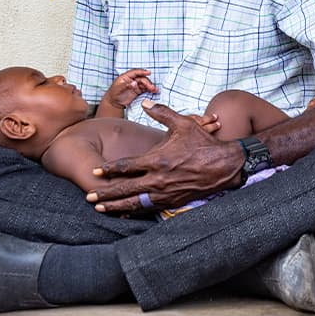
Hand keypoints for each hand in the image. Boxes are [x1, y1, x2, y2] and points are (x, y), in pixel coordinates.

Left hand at [86, 100, 243, 212]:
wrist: (225, 165)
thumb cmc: (203, 143)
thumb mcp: (183, 123)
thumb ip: (162, 112)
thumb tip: (147, 102)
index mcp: (157, 160)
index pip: (126, 166)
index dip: (109, 169)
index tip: (96, 170)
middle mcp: (158, 179)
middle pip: (125, 189)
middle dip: (105, 193)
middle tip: (89, 196)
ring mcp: (166, 193)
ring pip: (135, 203)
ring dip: (116, 206)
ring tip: (100, 208)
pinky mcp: (174, 201)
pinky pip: (150, 209)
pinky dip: (135, 212)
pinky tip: (125, 213)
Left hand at [98, 69, 157, 115]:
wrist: (114, 102)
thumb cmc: (114, 94)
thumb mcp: (118, 89)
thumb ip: (126, 85)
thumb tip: (134, 82)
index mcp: (126, 77)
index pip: (135, 72)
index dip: (142, 72)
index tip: (148, 72)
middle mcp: (131, 79)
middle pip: (141, 78)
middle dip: (147, 82)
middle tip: (151, 87)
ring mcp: (135, 85)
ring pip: (144, 83)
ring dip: (150, 86)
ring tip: (155, 90)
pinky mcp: (138, 90)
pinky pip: (145, 89)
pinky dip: (149, 89)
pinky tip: (153, 91)